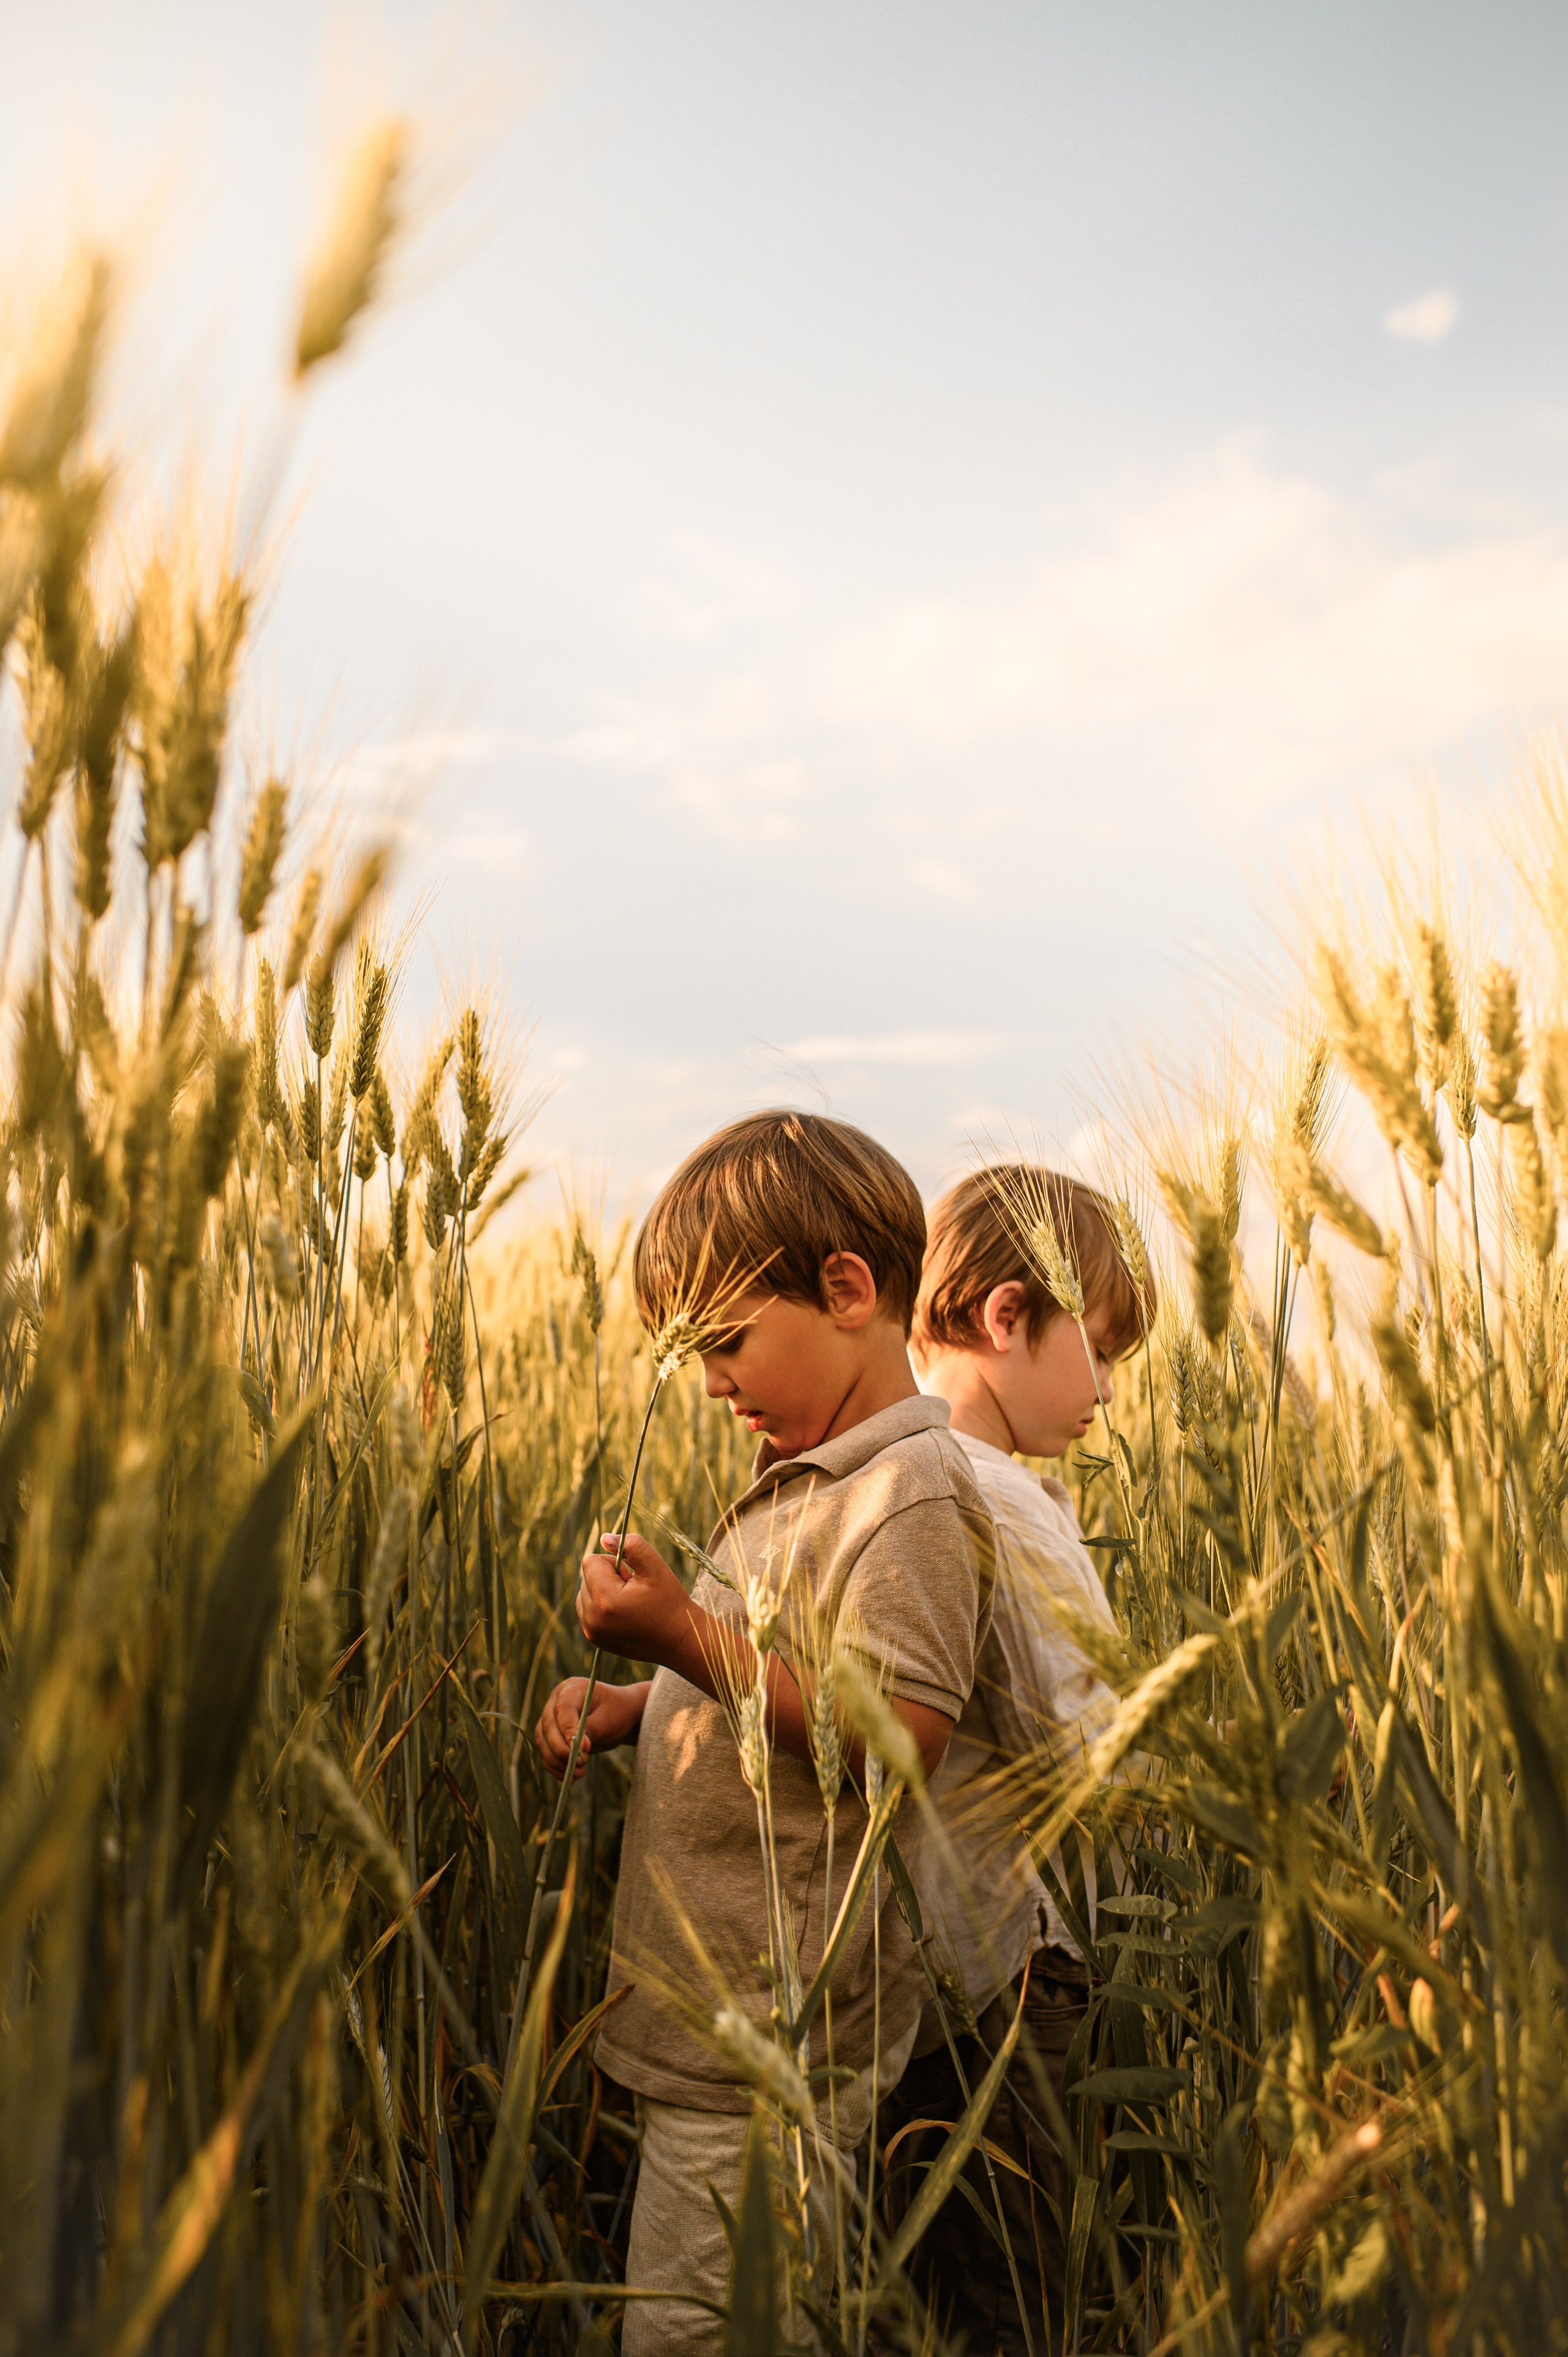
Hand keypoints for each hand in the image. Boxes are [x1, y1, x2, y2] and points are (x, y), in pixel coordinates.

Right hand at [534, 1676, 646, 1781]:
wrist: (620, 1715)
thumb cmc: (618, 1712)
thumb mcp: (609, 1720)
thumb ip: (591, 1730)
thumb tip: (576, 1747)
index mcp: (572, 1688)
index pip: (563, 1709)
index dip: (568, 1729)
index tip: (581, 1748)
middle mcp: (556, 1701)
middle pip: (547, 1726)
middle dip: (561, 1749)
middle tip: (581, 1763)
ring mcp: (551, 1718)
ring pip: (543, 1742)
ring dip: (557, 1762)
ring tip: (579, 1773)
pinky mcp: (550, 1736)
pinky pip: (546, 1753)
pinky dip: (555, 1767)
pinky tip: (571, 1777)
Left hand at [577, 1532, 693, 1665]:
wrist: (679, 1639)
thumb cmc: (669, 1601)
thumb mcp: (655, 1567)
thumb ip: (631, 1545)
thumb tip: (604, 1538)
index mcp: (605, 1600)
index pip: (591, 1562)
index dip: (614, 1563)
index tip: (632, 1577)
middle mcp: (592, 1619)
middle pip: (587, 1577)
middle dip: (608, 1577)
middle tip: (634, 1592)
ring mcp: (591, 1631)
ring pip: (585, 1592)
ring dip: (603, 1591)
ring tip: (629, 1603)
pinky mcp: (594, 1639)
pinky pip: (587, 1610)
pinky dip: (602, 1606)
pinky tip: (624, 1614)